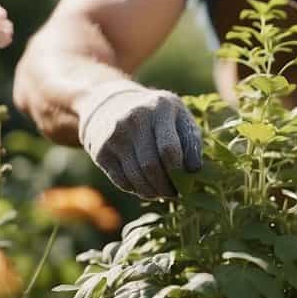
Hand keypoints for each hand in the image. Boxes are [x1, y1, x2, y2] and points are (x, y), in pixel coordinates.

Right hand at [75, 79, 202, 197]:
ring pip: (136, 177)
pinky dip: (136, 190)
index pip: (169, 149)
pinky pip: (121, 181)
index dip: (179, 173)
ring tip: (162, 193)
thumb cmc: (158, 115)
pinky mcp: (101, 151)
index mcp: (160, 107)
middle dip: (166, 187)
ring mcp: (115, 135)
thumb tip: (195, 170)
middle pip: (151, 166)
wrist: (112, 104)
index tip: (187, 184)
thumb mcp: (179, 116)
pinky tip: (146, 188)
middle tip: (175, 193)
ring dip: (152, 192)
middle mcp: (134, 119)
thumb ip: (192, 140)